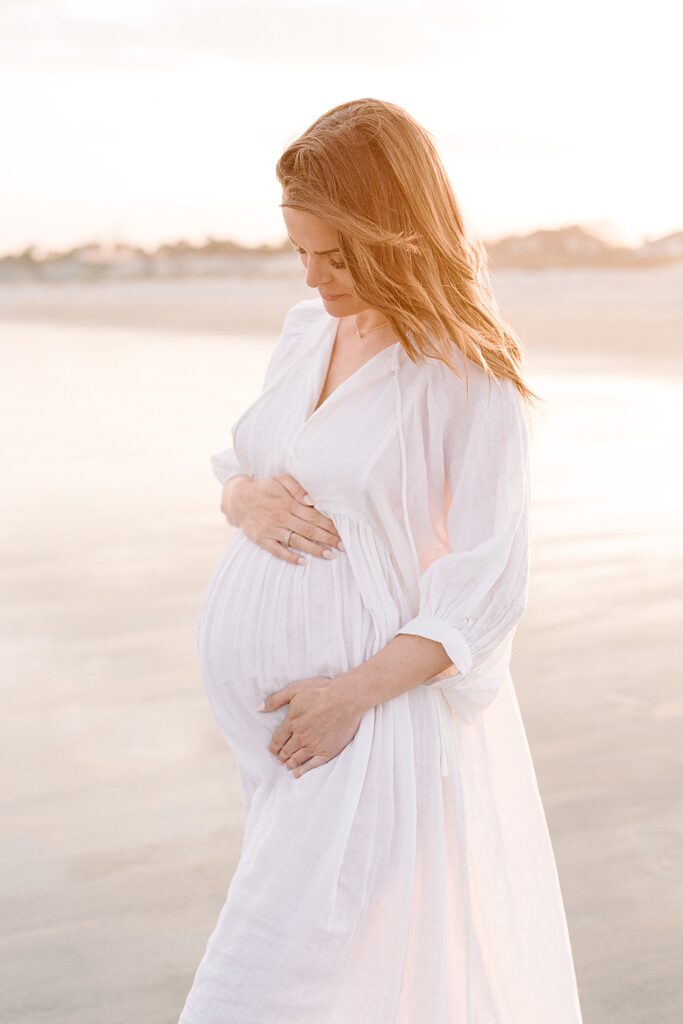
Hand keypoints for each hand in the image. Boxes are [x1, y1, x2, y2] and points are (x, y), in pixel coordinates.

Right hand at [221, 473, 344, 565]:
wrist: (239, 499)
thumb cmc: (265, 488)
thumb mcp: (281, 480)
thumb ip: (297, 487)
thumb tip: (312, 500)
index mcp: (288, 503)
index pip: (314, 516)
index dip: (329, 525)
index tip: (343, 532)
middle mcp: (281, 517)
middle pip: (309, 530)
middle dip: (328, 538)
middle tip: (344, 546)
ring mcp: (271, 530)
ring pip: (296, 541)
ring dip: (314, 549)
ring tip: (330, 555)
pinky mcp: (262, 539)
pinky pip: (277, 551)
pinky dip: (290, 557)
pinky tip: (303, 562)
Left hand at [259, 675, 364, 776]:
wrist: (346, 699)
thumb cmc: (321, 691)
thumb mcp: (295, 689)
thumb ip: (275, 700)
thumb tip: (258, 708)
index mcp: (291, 723)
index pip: (277, 741)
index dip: (273, 748)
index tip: (273, 750)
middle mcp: (300, 737)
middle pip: (286, 751)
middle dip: (281, 756)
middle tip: (280, 758)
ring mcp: (313, 746)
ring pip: (296, 759)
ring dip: (289, 763)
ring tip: (287, 765)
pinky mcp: (326, 752)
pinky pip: (311, 766)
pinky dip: (302, 771)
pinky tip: (297, 773)